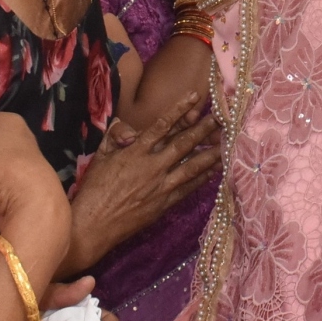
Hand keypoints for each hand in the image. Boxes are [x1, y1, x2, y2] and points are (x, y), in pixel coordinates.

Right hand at [65, 92, 220, 272]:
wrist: (93, 225)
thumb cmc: (93, 190)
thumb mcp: (99, 157)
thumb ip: (115, 136)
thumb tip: (125, 124)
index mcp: (135, 152)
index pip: (161, 125)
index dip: (179, 109)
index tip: (195, 95)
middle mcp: (152, 166)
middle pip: (183, 143)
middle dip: (204, 129)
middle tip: (223, 117)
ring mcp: (160, 186)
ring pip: (192, 166)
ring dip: (211, 154)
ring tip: (227, 143)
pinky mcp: (164, 203)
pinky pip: (188, 188)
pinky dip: (202, 178)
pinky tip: (214, 170)